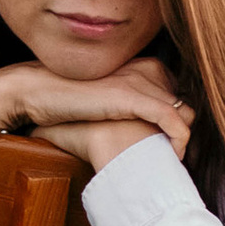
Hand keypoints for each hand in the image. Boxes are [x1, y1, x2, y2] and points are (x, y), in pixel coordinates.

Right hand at [0, 58, 193, 171]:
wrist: (37, 90)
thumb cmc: (65, 100)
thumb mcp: (102, 100)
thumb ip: (124, 108)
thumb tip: (137, 134)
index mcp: (141, 66)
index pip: (179, 93)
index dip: (181, 121)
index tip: (176, 145)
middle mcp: (146, 69)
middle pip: (187, 103)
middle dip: (186, 132)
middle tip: (179, 156)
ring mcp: (140, 81)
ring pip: (186, 112)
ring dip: (184, 139)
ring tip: (174, 159)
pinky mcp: (133, 97)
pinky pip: (173, 120)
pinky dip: (179, 140)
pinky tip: (171, 156)